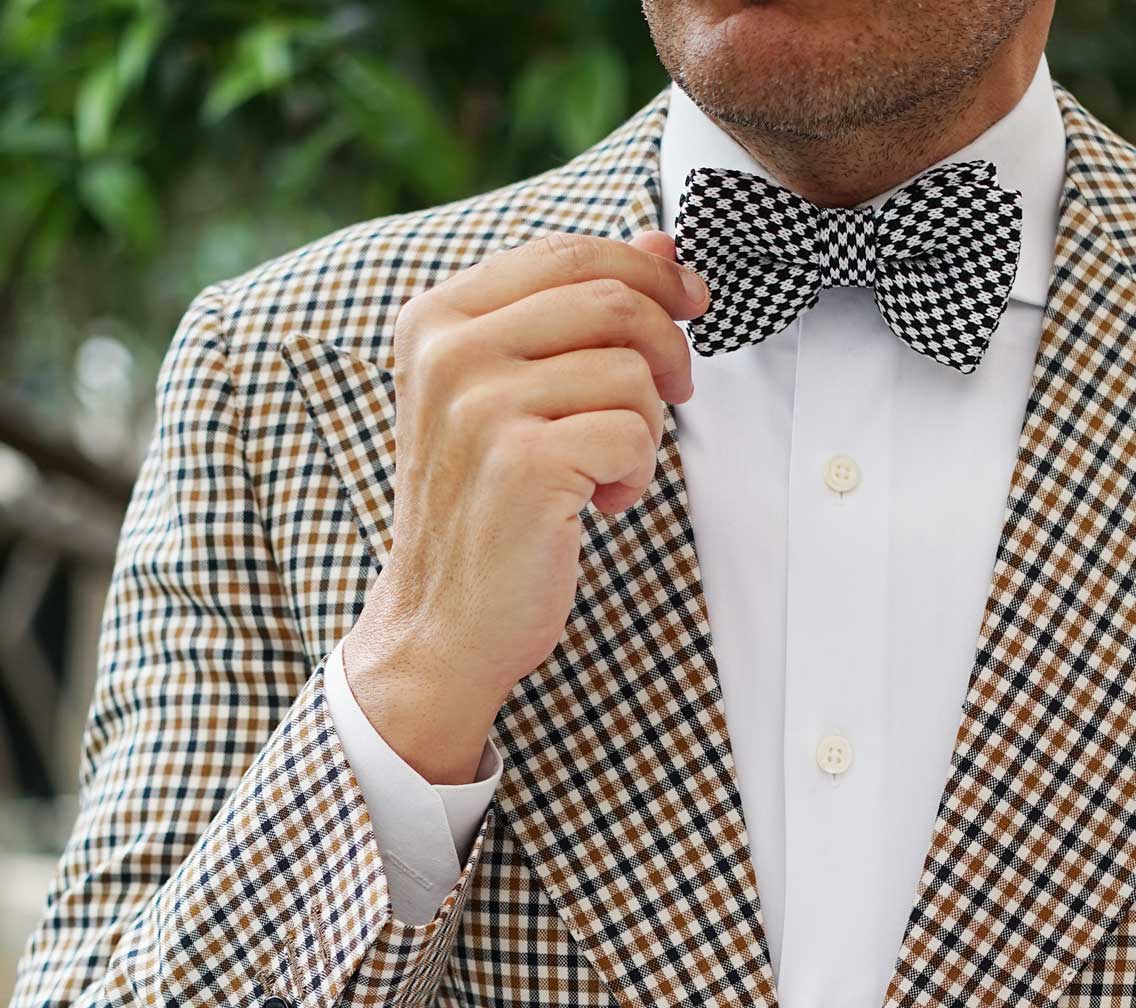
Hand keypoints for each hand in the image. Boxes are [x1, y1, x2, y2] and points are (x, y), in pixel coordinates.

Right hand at [341, 226, 709, 781]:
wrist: (441, 625)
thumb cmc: (485, 512)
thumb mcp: (510, 396)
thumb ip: (572, 316)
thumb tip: (661, 245)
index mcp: (436, 318)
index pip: (567, 252)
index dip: (646, 271)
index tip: (689, 304)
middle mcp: (450, 350)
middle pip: (610, 297)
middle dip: (668, 344)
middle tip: (677, 394)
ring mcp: (482, 405)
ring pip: (630, 370)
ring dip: (646, 427)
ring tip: (609, 470)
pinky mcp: (525, 462)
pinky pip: (632, 433)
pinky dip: (635, 474)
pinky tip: (600, 505)